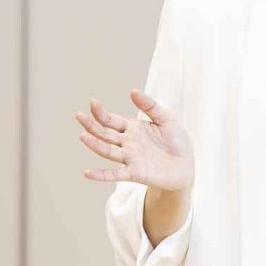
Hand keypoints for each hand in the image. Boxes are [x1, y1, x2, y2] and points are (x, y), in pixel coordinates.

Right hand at [75, 89, 194, 191]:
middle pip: (105, 134)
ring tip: (82, 136)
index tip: (92, 102)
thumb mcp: (166, 119)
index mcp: (132, 128)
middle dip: (91, 125)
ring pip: (108, 151)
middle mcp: (127, 143)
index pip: (111, 120)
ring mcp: (129, 158)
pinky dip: (101, 175)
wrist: (187, 165)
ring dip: (94, 145)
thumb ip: (150, 106)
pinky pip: (115, 174)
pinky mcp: (135, 173)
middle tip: (78, 115)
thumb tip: (132, 90)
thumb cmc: (176, 141)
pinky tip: (87, 173)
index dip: (101, 112)